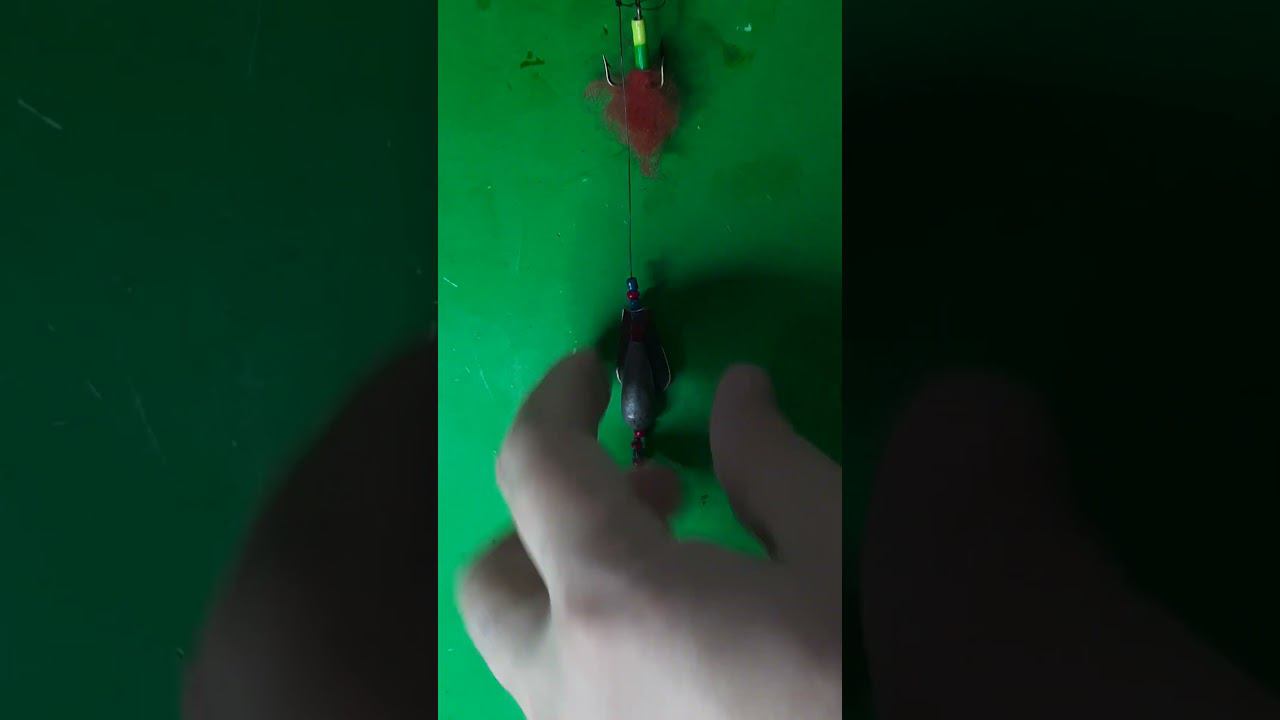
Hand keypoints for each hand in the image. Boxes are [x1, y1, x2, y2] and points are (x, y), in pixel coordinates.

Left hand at [458, 351, 841, 719]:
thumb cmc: (889, 670)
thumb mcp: (850, 545)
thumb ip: (771, 464)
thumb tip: (739, 397)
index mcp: (615, 606)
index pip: (533, 469)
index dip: (554, 400)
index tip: (593, 372)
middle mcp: (569, 695)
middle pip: (492, 583)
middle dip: (549, 522)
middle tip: (649, 502)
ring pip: (531, 660)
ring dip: (579, 594)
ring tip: (691, 583)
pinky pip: (580, 710)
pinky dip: (609, 660)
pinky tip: (705, 660)